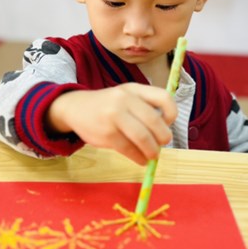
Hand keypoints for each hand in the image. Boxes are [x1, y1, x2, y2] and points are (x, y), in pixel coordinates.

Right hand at [48, 84, 176, 165]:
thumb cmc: (108, 104)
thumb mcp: (126, 96)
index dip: (171, 113)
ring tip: (152, 155)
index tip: (168, 123)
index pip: (163, 97)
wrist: (75, 108)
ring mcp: (114, 116)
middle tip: (162, 144)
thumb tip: (165, 132)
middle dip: (163, 137)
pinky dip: (139, 157)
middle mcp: (125, 100)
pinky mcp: (106, 134)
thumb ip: (145, 107)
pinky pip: (129, 149)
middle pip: (154, 121)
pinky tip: (141, 159)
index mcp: (134, 89)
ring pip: (142, 137)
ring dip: (152, 150)